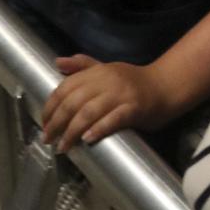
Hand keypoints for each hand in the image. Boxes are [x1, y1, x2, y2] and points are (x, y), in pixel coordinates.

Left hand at [40, 56, 169, 152]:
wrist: (166, 86)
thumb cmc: (134, 82)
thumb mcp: (107, 69)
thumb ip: (83, 66)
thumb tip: (57, 62)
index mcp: (99, 71)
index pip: (67, 86)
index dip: (51, 105)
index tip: (43, 122)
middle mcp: (107, 80)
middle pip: (74, 101)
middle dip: (57, 121)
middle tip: (47, 138)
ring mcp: (121, 94)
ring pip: (89, 112)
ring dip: (72, 131)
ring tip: (63, 146)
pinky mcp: (134, 108)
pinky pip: (113, 119)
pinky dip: (98, 129)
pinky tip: (87, 139)